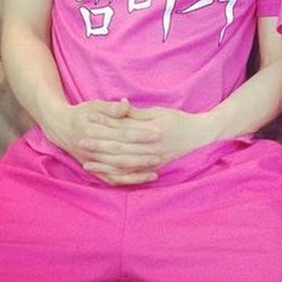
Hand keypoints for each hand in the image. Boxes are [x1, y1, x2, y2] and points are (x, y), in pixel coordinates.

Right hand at [47, 98, 161, 185]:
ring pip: (116, 170)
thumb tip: (126, 105)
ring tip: (155, 171)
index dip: (139, 134)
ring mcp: (91, 161)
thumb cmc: (82, 114)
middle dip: (141, 155)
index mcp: (93, 131)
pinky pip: (111, 178)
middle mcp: (91, 149)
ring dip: (136, 172)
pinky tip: (142, 179)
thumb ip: (112, 108)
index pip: (121, 134)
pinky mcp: (93, 169)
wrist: (61, 128)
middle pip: (120, 154)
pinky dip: (126, 180)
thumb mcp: (95, 106)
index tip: (157, 132)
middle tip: (161, 154)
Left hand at [80, 104, 214, 183]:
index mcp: (151, 130)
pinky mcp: (156, 168)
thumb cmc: (179, 120)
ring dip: (105, 164)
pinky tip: (106, 175)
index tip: (88, 124)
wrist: (201, 134)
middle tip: (80, 144)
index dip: (104, 127)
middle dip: (99, 147)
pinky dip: (119, 176)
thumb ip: (137, 113)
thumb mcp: (159, 111)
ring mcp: (155, 160)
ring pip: (125, 165)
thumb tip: (119, 105)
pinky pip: (134, 175)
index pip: (122, 129)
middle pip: (120, 149)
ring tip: (87, 163)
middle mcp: (152, 148)